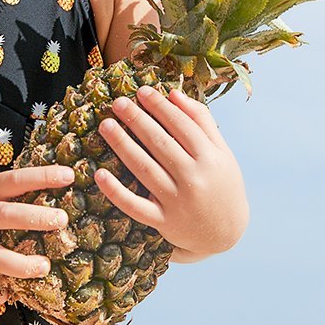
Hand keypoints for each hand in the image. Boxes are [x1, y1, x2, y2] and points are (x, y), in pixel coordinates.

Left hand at [95, 84, 248, 256]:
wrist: (224, 233)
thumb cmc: (221, 184)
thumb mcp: (222, 152)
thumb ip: (202, 122)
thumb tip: (174, 93)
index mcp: (210, 159)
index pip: (181, 126)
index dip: (160, 107)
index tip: (142, 91)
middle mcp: (194, 179)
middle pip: (160, 144)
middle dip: (137, 120)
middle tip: (118, 102)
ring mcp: (177, 202)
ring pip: (144, 169)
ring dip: (122, 145)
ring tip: (106, 125)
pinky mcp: (162, 222)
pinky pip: (134, 206)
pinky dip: (116, 191)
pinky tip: (99, 173)